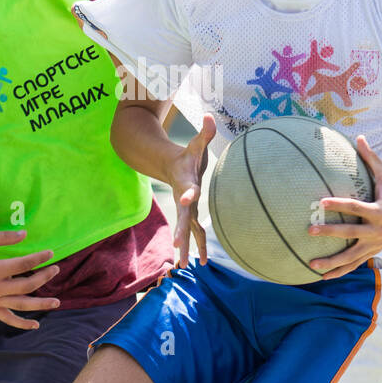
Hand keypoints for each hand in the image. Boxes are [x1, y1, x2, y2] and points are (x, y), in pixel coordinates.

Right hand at [0, 230, 60, 329]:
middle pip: (26, 285)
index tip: (50, 253)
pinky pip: (7, 318)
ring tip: (57, 302)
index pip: (23, 265)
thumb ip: (3, 237)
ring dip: (41, 304)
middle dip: (44, 277)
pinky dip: (22, 324)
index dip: (39, 258)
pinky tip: (36, 325)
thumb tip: (25, 234)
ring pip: (21, 305)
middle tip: (56, 269)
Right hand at [168, 114, 215, 267]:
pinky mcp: (191, 215)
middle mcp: (184, 200)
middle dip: (180, 233)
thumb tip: (210, 116)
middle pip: (182, 218)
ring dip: (187, 248)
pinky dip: (198, 247)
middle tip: (178, 247)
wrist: (172, 167)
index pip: (187, 189)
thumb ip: (204, 132)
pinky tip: (202, 263)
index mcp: (185, 183)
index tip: (187, 200)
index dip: (187, 194)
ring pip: (187, 232)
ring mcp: (186, 210)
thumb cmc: (187, 156)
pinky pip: (195, 233)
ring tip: (185, 266)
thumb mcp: (196, 144)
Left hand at [308, 135, 381, 279]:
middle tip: (309, 230)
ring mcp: (374, 245)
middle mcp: (377, 231)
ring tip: (311, 264)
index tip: (321, 202)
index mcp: (379, 211)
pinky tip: (322, 277)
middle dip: (330, 233)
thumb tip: (358, 135)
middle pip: (350, 234)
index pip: (356, 208)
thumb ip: (371, 158)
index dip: (339, 205)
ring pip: (351, 256)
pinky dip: (339, 271)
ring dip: (331, 262)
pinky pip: (354, 264)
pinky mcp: (372, 253)